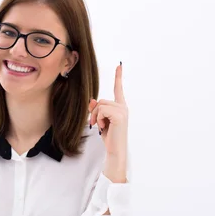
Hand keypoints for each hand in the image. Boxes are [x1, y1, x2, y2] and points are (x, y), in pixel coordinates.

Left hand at [89, 62, 128, 181]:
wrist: (115, 149)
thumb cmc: (109, 136)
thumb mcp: (101, 120)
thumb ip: (97, 109)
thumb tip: (91, 100)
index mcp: (120, 106)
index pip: (118, 89)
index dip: (118, 77)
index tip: (119, 65)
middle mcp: (123, 107)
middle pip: (101, 100)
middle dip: (94, 113)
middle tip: (96, 124)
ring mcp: (122, 110)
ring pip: (100, 105)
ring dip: (96, 117)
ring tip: (102, 127)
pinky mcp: (119, 115)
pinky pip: (101, 111)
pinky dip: (99, 119)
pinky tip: (104, 128)